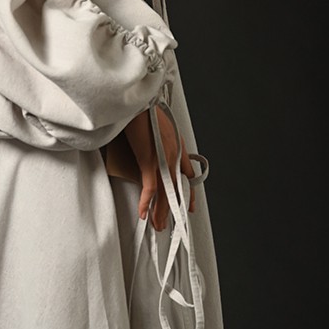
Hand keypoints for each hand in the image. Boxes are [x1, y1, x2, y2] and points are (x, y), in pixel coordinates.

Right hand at [122, 105, 197, 231]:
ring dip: (160, 212)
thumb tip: (163, 153)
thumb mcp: (163, 127)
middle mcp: (174, 156)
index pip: (188, 176)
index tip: (191, 207)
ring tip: (157, 226)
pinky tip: (144, 213)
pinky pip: (150, 188)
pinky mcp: (149, 161)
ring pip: (164, 193)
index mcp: (178, 148)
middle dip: (170, 210)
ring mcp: (163, 160)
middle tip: (167, 225)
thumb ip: (167, 142)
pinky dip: (147, 202)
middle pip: (175, 190)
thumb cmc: (145, 111)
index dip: (190, 194)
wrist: (138, 102)